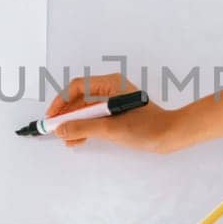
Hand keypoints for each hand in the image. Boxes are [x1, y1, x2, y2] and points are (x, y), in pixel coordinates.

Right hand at [47, 74, 181, 151]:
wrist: (171, 135)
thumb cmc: (146, 128)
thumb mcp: (110, 128)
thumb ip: (83, 128)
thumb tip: (60, 129)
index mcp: (110, 83)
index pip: (77, 87)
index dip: (61, 102)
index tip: (52, 117)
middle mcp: (111, 88)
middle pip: (80, 99)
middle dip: (67, 116)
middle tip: (56, 130)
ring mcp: (114, 101)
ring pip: (86, 110)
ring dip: (75, 124)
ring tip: (67, 140)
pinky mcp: (117, 113)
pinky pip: (95, 117)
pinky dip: (85, 127)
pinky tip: (78, 139)